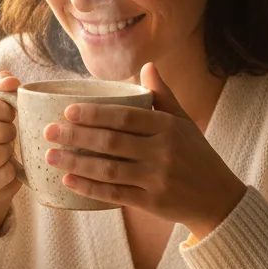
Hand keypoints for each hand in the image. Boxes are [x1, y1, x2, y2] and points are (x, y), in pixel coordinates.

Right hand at [0, 71, 20, 235]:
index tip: (9, 114)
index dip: (5, 109)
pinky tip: (6, 167)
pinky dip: (12, 170)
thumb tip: (11, 82)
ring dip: (9, 151)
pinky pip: (3, 175)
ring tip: (6, 149)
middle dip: (10, 131)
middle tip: (10, 134)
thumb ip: (1, 88)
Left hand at [42, 63, 245, 239]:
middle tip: (48, 132)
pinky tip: (69, 181)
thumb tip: (147, 66)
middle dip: (76, 136)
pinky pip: (115, 194)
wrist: (218, 199)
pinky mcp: (152, 203)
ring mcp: (157, 179)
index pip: (125, 117)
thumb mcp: (184, 122)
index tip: (67, 111)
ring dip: (76, 162)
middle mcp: (163, 151)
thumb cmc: (196, 155)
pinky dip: (90, 188)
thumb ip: (163, 96)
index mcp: (168, 127)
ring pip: (109, 169)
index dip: (95, 114)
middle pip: (111, 142)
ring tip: (51, 156)